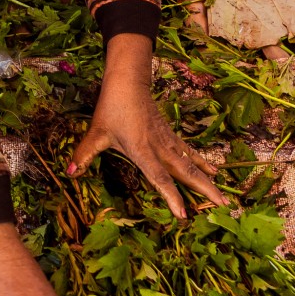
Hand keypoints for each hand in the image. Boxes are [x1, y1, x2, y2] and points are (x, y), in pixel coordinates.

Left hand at [67, 36, 229, 219]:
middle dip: (205, 191)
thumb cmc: (112, 107)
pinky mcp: (170, 135)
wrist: (129, 81)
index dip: (172, 197)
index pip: (160, 178)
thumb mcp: (96, 132)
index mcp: (142, 150)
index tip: (184, 214)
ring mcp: (168, 141)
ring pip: (192, 163)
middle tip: (224, 206)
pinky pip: (189, 152)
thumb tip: (69, 172)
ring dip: (208, 180)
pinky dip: (202, 163)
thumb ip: (84, 154)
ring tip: (224, 196)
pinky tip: (214, 172)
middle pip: (186, 173)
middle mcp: (159, 148)